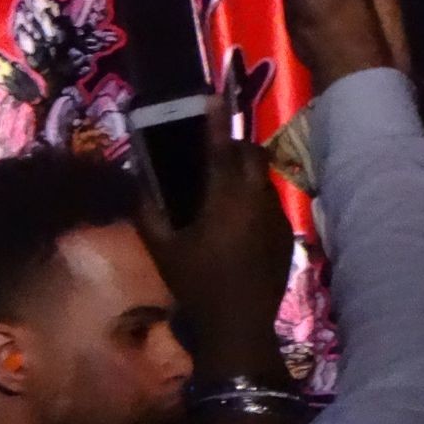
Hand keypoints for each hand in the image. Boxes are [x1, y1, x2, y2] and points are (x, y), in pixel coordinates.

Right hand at [139, 104, 294, 380]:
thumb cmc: (196, 284)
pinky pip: (268, 203)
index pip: (222, 147)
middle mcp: (255, 201)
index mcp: (225, 198)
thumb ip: (147, 211)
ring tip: (223, 187)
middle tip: (213, 150)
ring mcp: (275, 220)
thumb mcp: (161, 248)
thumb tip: (138, 183)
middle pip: (251, 154)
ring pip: (262, 179)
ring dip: (244, 173)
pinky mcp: (285, 238)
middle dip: (234, 145)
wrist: (240, 328)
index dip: (217, 120)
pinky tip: (237, 222)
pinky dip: (253, 200)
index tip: (214, 95)